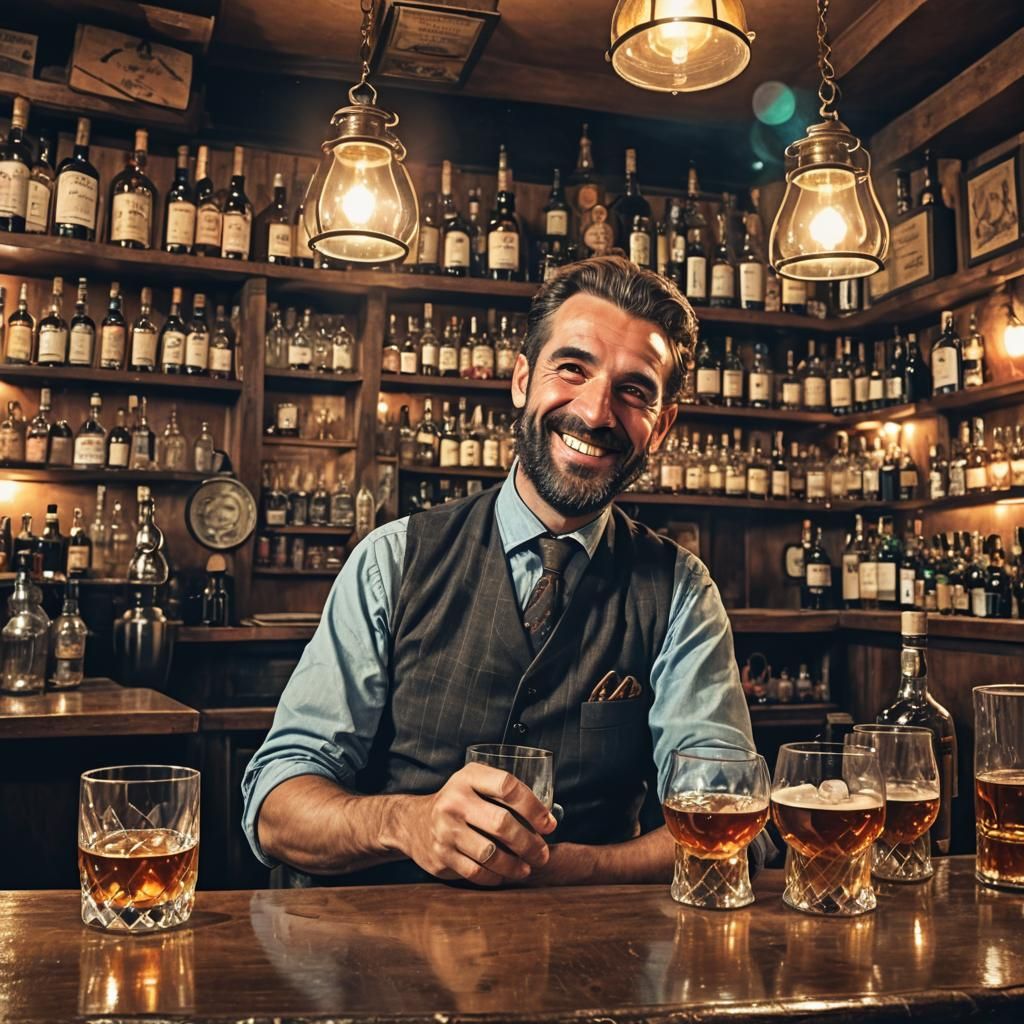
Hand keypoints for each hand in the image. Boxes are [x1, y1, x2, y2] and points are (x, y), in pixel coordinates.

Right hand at [398, 763, 556, 885]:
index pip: (507, 786)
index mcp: (468, 777)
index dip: (533, 806)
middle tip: (542, 853)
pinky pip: (476, 872)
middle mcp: (454, 801)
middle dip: (529, 842)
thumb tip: (548, 821)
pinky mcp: (441, 856)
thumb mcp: (474, 784)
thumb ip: (504, 795)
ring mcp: (445, 830)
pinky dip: (496, 877)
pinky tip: (505, 875)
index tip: (549, 824)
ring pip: (490, 853)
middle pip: (502, 823)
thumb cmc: (459, 802)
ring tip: (527, 867)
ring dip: (515, 865)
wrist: (413, 822)